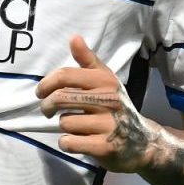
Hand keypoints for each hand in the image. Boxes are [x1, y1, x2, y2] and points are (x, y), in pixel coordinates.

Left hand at [35, 35, 163, 172]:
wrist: (142, 141)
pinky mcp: (104, 147)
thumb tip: (74, 37)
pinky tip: (76, 140)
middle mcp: (108, 100)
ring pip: (65, 123)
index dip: (46, 84)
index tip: (41, 92)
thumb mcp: (106, 80)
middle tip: (47, 110)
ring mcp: (107, 125)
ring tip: (74, 126)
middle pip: (60, 98)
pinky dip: (67, 143)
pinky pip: (70, 142)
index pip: (65, 75)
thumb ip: (88, 60)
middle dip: (46, 106)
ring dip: (64, 126)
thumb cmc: (116, 106)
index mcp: (105, 81)